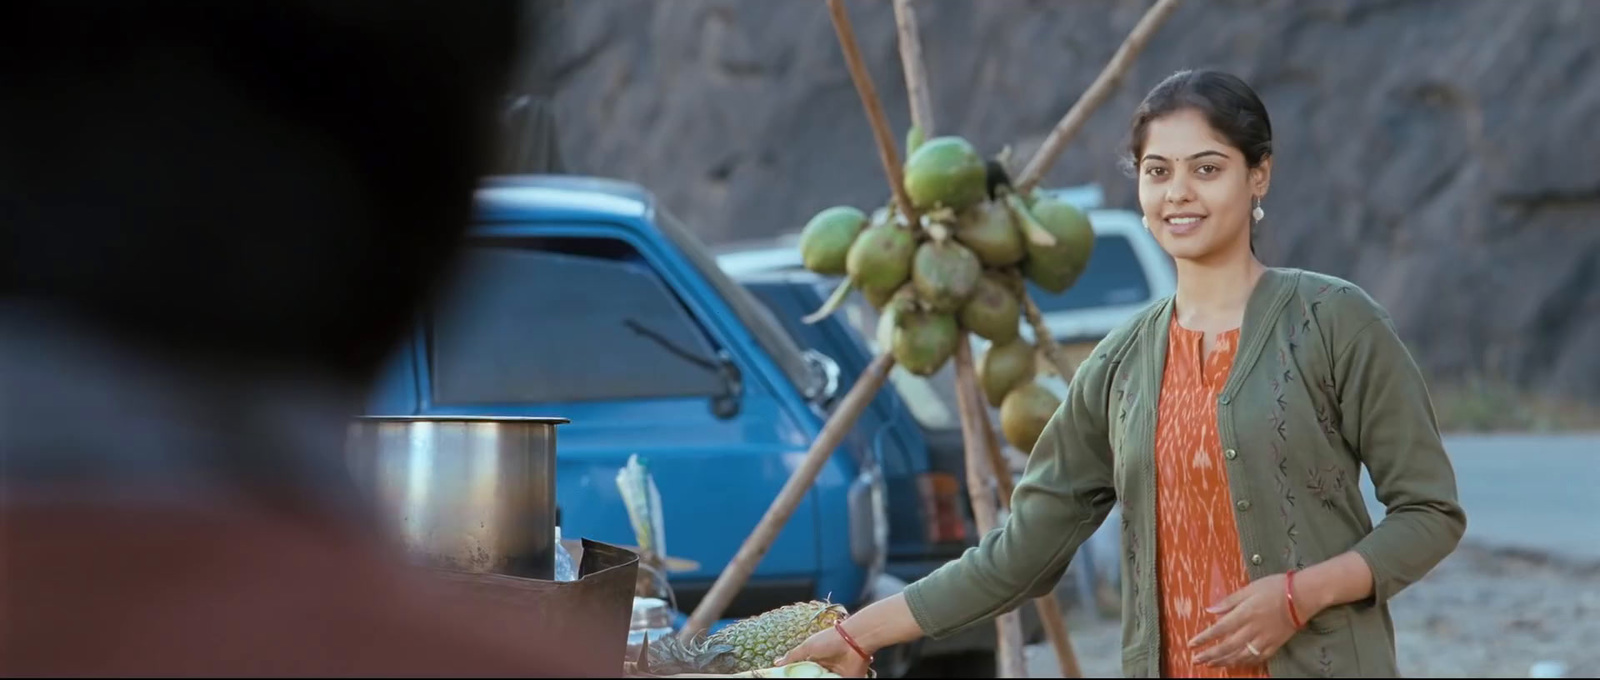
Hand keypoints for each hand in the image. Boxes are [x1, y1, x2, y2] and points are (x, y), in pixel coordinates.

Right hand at [775, 625, 872, 677]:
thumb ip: (793, 656)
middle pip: (813, 677)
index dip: (796, 674)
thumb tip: (776, 662)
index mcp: (815, 658)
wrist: (854, 641)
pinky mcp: (846, 679)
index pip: (803, 670)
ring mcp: (835, 674)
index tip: (789, 677)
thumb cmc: (830, 640)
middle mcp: (825, 667)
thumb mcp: (807, 647)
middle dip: (808, 678)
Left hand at [1188, 573, 1307, 668]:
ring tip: (1212, 664)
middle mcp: (1253, 629)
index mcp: (1245, 614)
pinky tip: (1236, 663)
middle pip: (1227, 647)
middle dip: (1210, 655)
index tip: (1191, 644)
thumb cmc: (1276, 587)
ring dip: (1224, 661)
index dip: (1204, 639)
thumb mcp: (1249, 588)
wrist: (1303, 596)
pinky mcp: (1275, 644)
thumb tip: (1210, 609)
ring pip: (1241, 656)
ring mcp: (1265, 639)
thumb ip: (1229, 601)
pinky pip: (1258, 658)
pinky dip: (1245, 662)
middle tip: (1196, 660)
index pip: (1219, 630)